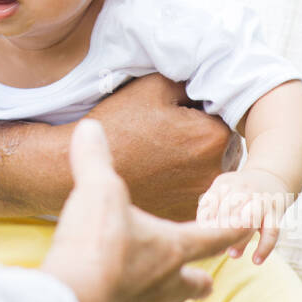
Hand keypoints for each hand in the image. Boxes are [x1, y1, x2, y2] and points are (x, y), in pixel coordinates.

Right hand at [41, 120, 251, 301]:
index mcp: (171, 248)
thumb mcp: (96, 190)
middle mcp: (164, 284)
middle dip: (200, 281)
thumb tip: (89, 126)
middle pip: (193, 285)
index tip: (250, 223)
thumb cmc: (95, 244)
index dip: (233, 226)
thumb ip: (95, 158)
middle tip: (207, 281)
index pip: (212, 236)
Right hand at [82, 72, 233, 220]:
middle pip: (224, 146)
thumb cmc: (116, 126)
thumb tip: (208, 88)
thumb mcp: (154, 87)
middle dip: (204, 138)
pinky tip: (161, 177)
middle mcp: (215, 174)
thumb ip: (190, 82)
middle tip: (169, 136)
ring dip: (199, 164)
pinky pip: (197, 196)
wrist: (77, 170)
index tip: (176, 113)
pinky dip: (185, 187)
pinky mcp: (184, 218)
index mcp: (213, 138)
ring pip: (213, 172)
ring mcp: (201, 201)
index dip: (200, 110)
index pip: (224, 114)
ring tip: (164, 157)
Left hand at [196, 167, 293, 263]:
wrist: (273, 175)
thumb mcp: (223, 189)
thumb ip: (211, 208)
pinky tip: (256, 260)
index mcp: (225, 183)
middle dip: (221, 233)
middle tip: (215, 249)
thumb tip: (200, 236)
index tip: (202, 238)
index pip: (210, 205)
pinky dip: (264, 248)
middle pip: (228, 214)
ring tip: (232, 255)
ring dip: (240, 241)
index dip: (205, 223)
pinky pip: (272, 232)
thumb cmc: (240, 190)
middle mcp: (243, 189)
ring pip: (249, 223)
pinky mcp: (276, 210)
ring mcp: (261, 199)